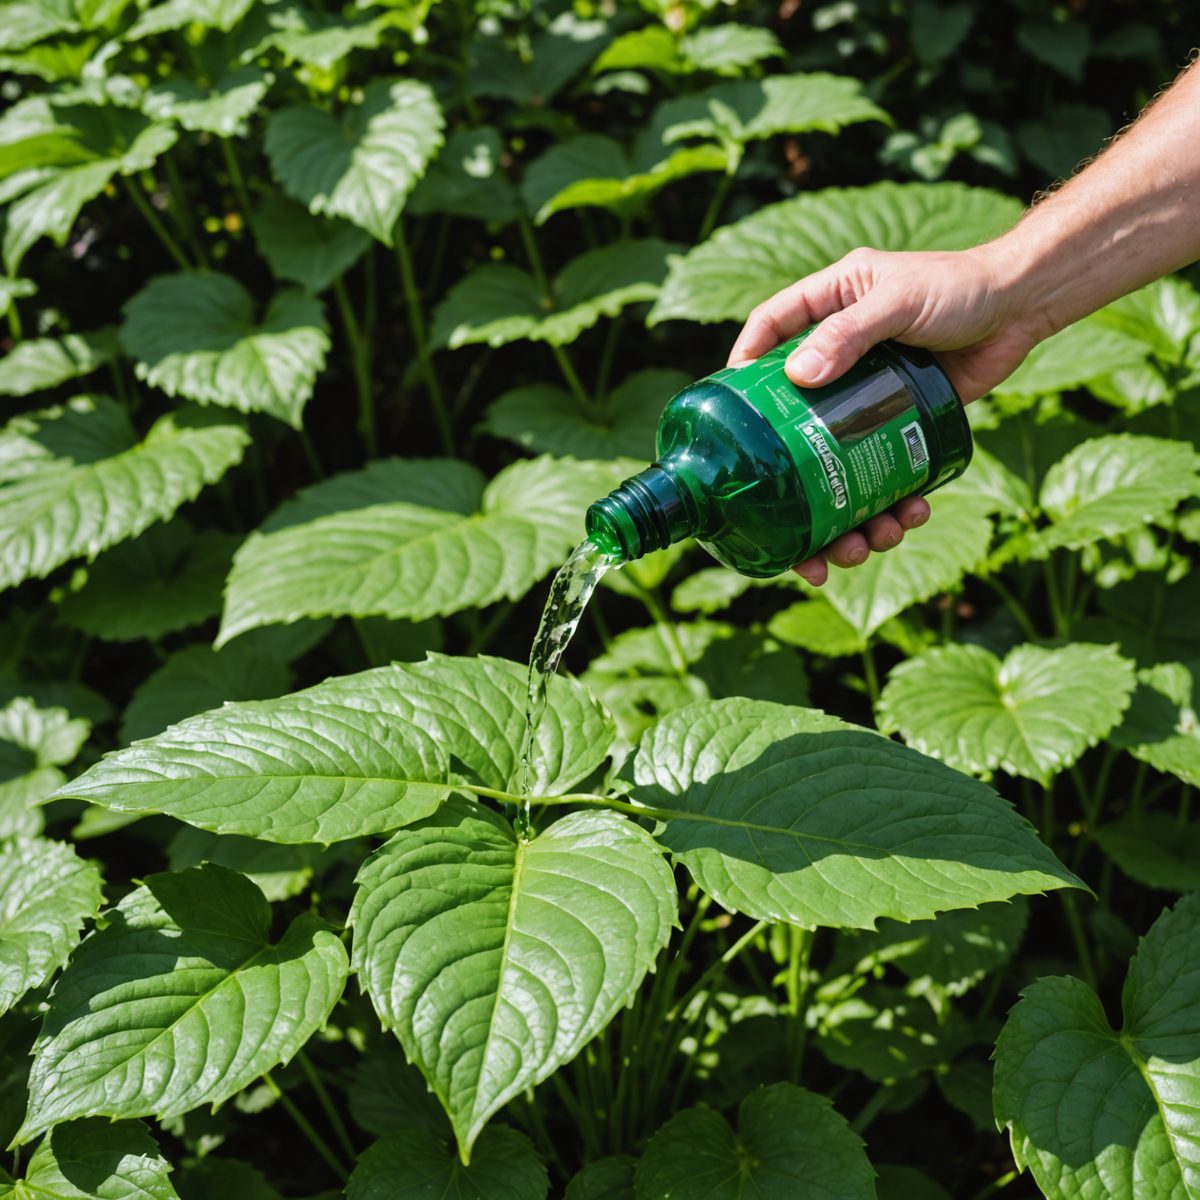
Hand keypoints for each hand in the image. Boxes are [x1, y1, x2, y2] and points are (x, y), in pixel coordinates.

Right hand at [726, 244, 1044, 584]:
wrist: (1023, 306)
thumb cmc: (960, 286)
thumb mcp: (898, 300)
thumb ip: (849, 332)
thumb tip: (797, 376)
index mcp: (824, 308)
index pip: (766, 334)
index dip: (742, 372)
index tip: (731, 418)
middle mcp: (838, 354)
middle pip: (792, 420)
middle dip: (792, 479)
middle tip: (792, 518)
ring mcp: (867, 394)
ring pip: (836, 461)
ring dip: (844, 514)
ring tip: (861, 541)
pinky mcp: (900, 422)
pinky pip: (881, 470)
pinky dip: (889, 504)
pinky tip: (905, 517)